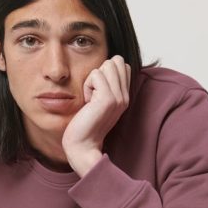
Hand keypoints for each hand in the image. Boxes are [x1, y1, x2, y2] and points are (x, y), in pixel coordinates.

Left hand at [62, 55, 130, 172]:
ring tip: (90, 99)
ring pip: (107, 65)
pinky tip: (87, 103)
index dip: (106, 72)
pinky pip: (95, 74)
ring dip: (93, 79)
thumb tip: (106, 64)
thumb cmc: (85, 124)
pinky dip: (87, 86)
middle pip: (116, 61)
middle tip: (93, 94)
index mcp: (124, 96)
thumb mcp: (98, 102)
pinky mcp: (108, 99)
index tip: (98, 93)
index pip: (123, 65)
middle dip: (100, 73)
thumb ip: (105, 85)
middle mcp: (125, 96)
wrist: (82, 146)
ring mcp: (118, 97)